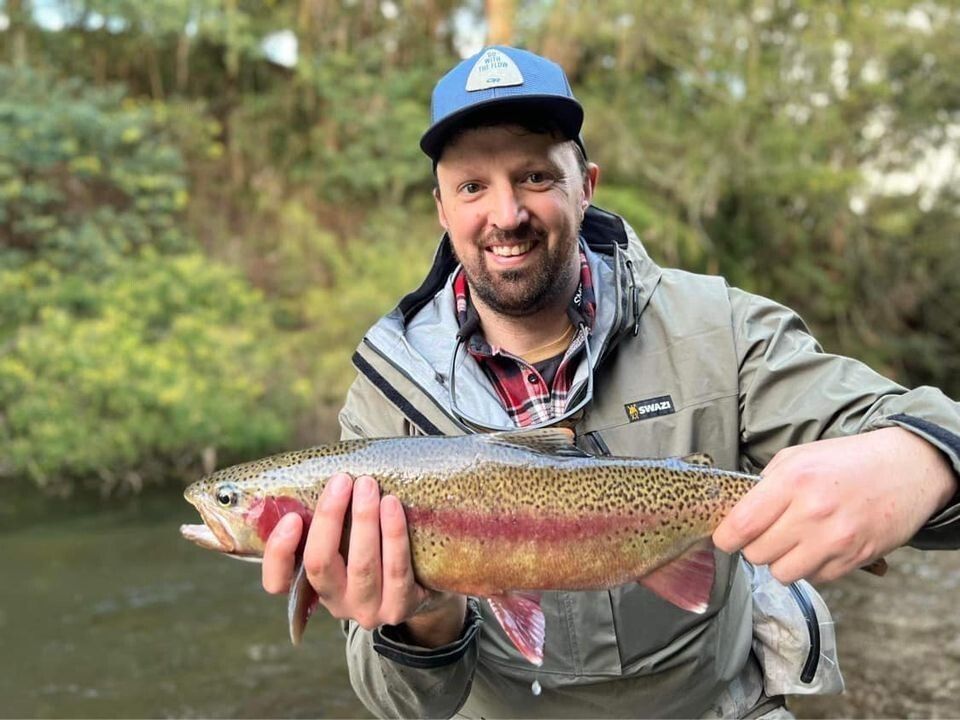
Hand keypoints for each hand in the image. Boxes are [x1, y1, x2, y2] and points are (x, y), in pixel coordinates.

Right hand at [261, 473, 466, 646]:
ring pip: (362, 566)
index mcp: (311, 586)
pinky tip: (392, 505)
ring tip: (368, 485)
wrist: (425, 580)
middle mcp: (336, 603)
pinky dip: (393, 533)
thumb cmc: (375, 546)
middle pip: (321, 563)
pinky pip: (397, 569)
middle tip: (342, 480)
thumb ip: (328, 517)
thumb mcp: (345, 539)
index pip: (276, 582)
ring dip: (364, 520)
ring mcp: (368, 610)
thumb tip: (322, 472)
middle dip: (330, 518)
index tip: (292, 517)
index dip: (279, 552)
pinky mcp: (401, 607)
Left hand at [713, 427, 955, 583]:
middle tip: (766, 534)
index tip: (725, 538)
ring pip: (783, 574)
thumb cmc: (847, 460)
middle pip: (758, 555)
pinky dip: (810, 568)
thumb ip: (765, 484)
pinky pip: (815, 579)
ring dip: (781, 562)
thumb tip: (737, 513)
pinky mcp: (856, 559)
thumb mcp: (798, 457)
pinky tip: (818, 547)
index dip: (725, 538)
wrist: (907, 468)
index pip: (742, 525)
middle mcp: (813, 512)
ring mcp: (836, 539)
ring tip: (792, 542)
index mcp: (793, 480)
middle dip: (755, 547)